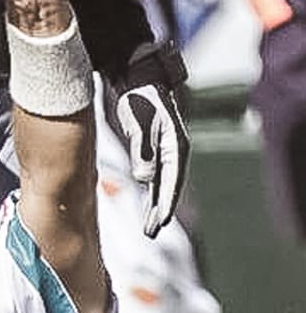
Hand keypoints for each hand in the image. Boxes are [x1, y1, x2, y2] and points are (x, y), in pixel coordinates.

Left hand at [115, 42, 189, 237]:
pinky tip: (147, 209)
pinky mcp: (154, 151)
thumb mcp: (137, 123)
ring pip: (162, 185)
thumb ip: (141, 150)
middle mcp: (174, 151)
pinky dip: (151, 194)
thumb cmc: (137, 98)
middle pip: (169, 186)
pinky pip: (154, 178)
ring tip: (149, 230)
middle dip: (161, 210)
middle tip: (152, 232)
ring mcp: (165, 152)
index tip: (161, 220)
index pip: (173, 179)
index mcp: (175, 144)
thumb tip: (145, 179)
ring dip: (156, 206)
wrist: (136, 79)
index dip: (167, 201)